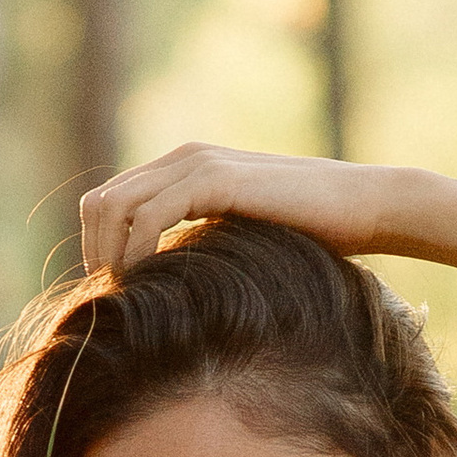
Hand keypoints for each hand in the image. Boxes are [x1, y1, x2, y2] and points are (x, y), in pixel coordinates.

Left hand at [80, 144, 393, 281]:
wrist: (361, 207)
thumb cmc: (311, 234)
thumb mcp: (240, 238)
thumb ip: (203, 243)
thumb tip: (165, 286)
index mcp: (183, 168)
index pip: (108, 201)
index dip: (98, 246)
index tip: (115, 292)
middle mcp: (183, 158)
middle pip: (99, 201)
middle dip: (95, 252)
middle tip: (114, 298)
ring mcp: (197, 163)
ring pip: (114, 205)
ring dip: (110, 254)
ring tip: (128, 294)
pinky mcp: (215, 179)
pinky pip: (148, 215)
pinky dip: (137, 252)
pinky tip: (150, 282)